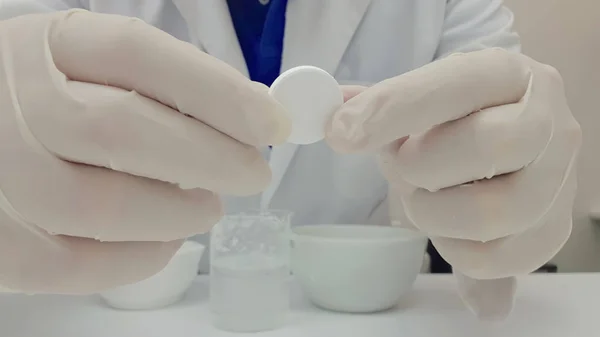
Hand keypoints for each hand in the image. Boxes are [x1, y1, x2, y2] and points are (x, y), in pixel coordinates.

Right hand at [0, 10, 289, 293]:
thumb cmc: (51, 101)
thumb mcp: (90, 65)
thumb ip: (160, 81)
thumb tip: (250, 114)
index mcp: (49, 46)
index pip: (138, 54)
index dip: (216, 91)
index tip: (272, 123)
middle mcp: (15, 104)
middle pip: (124, 131)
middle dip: (212, 158)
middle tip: (253, 174)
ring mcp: (1, 175)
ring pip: (103, 206)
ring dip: (178, 214)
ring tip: (208, 208)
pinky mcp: (1, 242)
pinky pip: (76, 265)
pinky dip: (139, 258)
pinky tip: (165, 239)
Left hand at [327, 48, 580, 318]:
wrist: (508, 143)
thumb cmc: (455, 119)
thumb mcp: (420, 97)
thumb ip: (375, 104)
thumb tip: (330, 115)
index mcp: (508, 74)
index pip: (455, 84)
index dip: (394, 108)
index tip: (341, 132)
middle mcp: (549, 123)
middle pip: (488, 146)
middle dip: (421, 165)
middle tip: (400, 165)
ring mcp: (558, 182)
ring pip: (491, 213)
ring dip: (433, 212)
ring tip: (425, 197)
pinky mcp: (553, 233)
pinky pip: (492, 259)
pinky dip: (452, 249)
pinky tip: (447, 228)